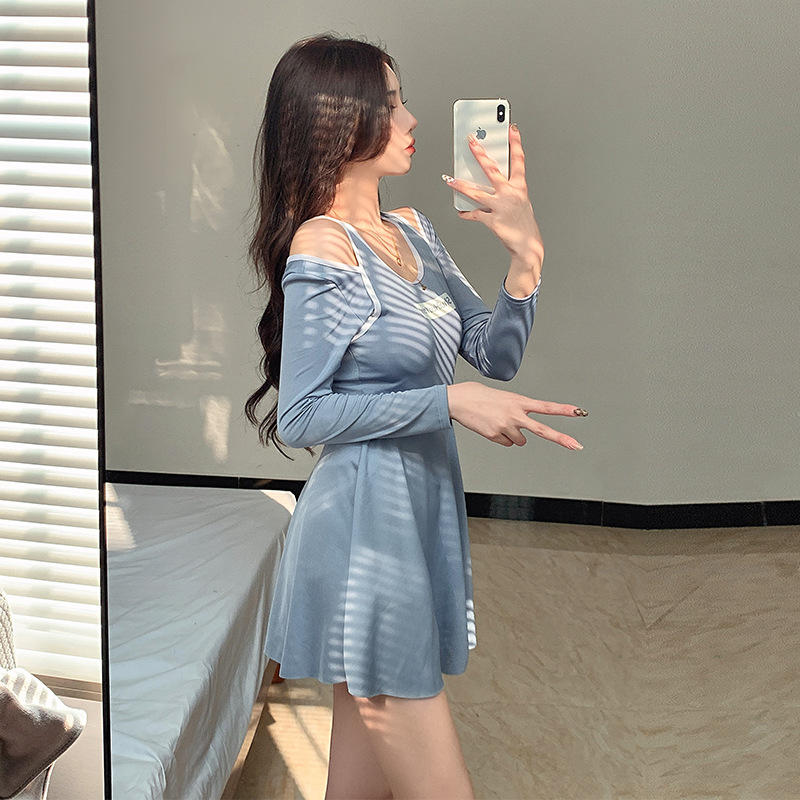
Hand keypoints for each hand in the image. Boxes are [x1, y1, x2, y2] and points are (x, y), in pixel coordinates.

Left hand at [444, 124, 543, 273]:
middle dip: (480, 153)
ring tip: (450, 179)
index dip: (515, 143)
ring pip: (476, 192)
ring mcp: (501, 207)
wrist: (527, 245)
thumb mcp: (519, 200)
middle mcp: (511, 195)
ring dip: (461, 185)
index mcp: (520, 187)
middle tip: (470, 140)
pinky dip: (466, 213)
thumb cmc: (522, 221)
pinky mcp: (493, 221)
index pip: (518, 160)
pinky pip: (474, 215)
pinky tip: (460, 211)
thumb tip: (484, 179)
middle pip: (492, 170)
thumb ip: (505, 188)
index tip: (511, 127)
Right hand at [446, 382, 586, 449]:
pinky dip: (500, 438)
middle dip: (561, 438)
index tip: (580, 412)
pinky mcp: (495, 436)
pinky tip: (490, 427)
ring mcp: (506, 426)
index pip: (546, 406)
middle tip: (577, 446)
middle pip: (543, 430)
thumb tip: (521, 430)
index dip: (564, 410)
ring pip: (520, 441)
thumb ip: (517, 409)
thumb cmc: (478, 396)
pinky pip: (506, 443)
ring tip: (497, 422)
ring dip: (512, 435)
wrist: (457, 400)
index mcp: (519, 401)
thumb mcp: (503, 397)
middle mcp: (515, 414)